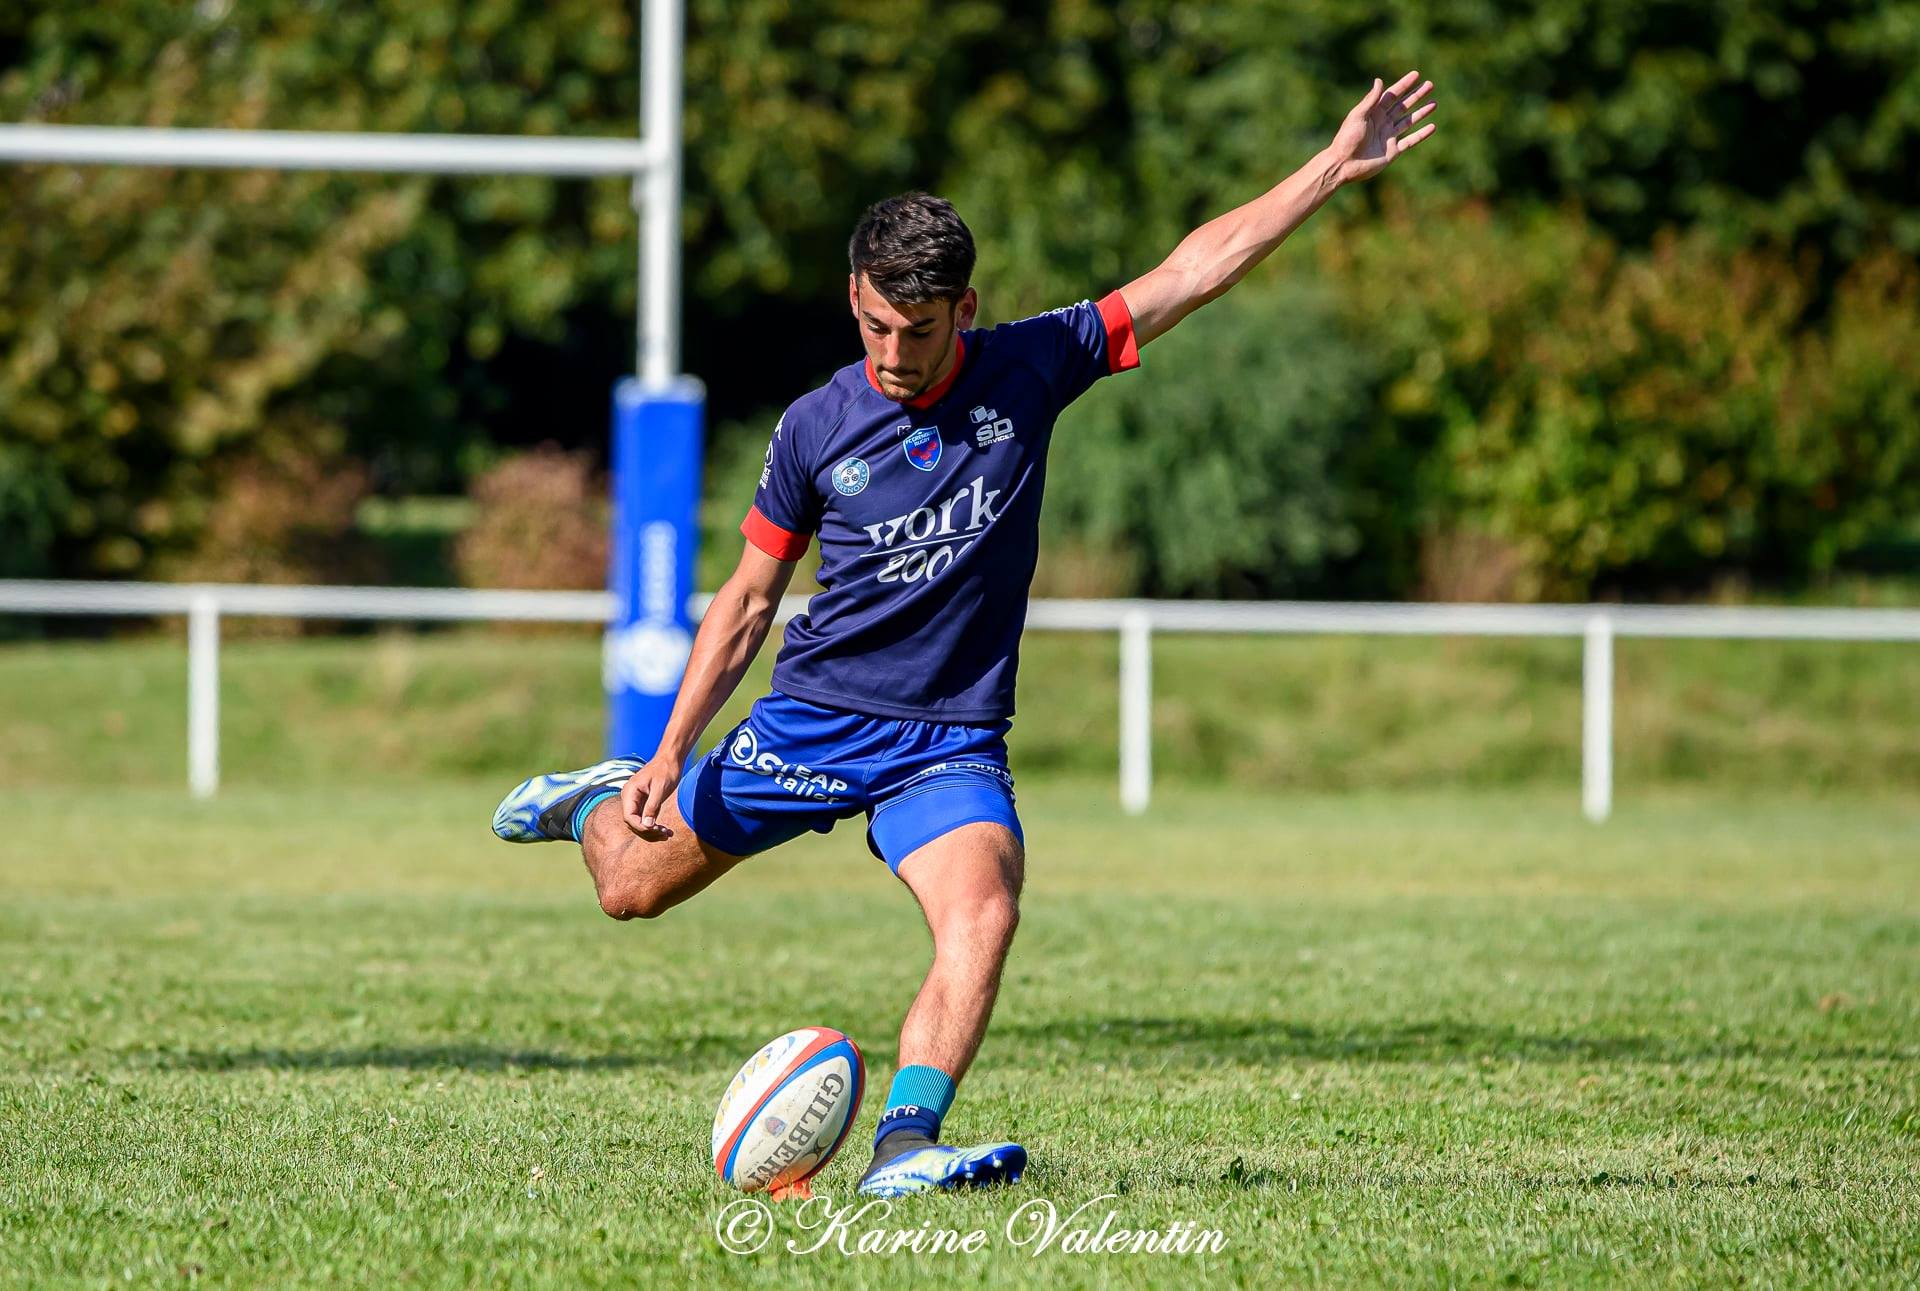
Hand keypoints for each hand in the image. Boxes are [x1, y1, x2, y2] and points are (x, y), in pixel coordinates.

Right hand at [620, 759, 681, 839]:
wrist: (671, 758)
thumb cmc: (666, 770)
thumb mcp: (660, 789)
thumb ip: (652, 807)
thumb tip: (646, 826)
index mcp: (629, 792)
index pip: (629, 817)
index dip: (641, 827)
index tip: (656, 830)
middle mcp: (630, 797)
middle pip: (633, 822)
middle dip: (648, 830)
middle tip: (665, 834)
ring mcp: (636, 800)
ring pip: (639, 822)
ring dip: (652, 830)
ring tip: (668, 834)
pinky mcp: (644, 802)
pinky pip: (646, 817)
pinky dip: (655, 825)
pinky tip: (666, 830)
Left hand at [1326, 70, 1436, 185]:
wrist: (1344, 165)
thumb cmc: (1347, 139)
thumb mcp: (1357, 116)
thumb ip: (1370, 100)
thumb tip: (1379, 81)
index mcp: (1373, 113)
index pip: (1392, 95)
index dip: (1404, 85)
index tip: (1416, 74)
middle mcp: (1382, 123)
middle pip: (1403, 106)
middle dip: (1416, 95)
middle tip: (1430, 85)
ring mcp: (1388, 137)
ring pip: (1409, 121)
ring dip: (1421, 112)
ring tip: (1434, 103)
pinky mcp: (1393, 151)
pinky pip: (1410, 141)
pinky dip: (1421, 134)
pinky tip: (1432, 127)